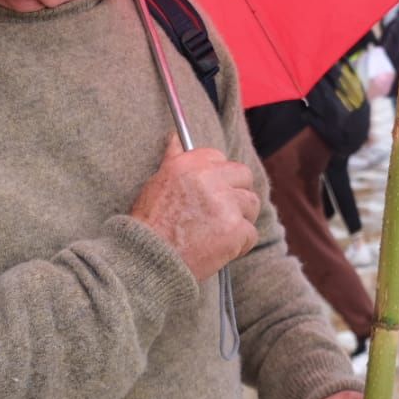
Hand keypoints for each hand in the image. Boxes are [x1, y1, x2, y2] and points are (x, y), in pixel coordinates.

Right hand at [130, 134, 259, 281]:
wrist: (146, 261)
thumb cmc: (148, 225)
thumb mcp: (157, 183)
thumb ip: (174, 159)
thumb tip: (176, 137)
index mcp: (190, 164)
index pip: (220, 158)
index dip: (218, 177)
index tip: (211, 193)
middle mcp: (210, 178)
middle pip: (244, 176)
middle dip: (237, 194)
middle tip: (222, 213)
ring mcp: (225, 203)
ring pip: (251, 204)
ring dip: (240, 220)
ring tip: (217, 234)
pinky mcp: (235, 229)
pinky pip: (250, 233)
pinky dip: (239, 245)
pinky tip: (217, 250)